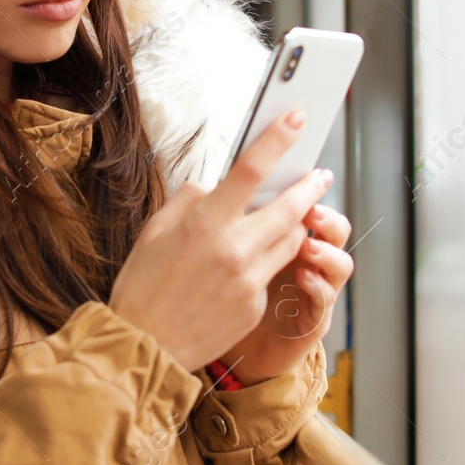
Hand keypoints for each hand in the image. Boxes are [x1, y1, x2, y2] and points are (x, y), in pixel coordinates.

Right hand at [108, 108, 334, 372]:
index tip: (297, 119)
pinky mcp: (256, 305)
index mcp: (204, 223)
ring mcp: (248, 280)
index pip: (251, 170)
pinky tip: (253, 260)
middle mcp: (233, 249)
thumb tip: (213, 186)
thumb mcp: (154, 231)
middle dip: (310, 187)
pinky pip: (272, 272)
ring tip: (299, 212)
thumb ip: (188, 202)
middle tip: (320, 174)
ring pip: (290, 240)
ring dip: (298, 222)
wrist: (144, 345)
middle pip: (290, 207)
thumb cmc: (143, 287)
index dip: (277, 140)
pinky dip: (268, 259)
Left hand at [214, 201, 352, 386]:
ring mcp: (313, 292)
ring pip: (341, 264)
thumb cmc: (222, 299)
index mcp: (285, 242)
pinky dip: (318, 288)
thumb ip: (231, 227)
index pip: (308, 209)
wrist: (227, 353)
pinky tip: (303, 278)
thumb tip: (221, 188)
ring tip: (309, 245)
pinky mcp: (311, 323)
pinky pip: (325, 303)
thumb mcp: (223, 256)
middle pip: (333, 230)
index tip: (293, 179)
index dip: (305, 192)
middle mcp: (306, 263)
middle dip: (325, 215)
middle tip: (310, 206)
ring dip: (328, 251)